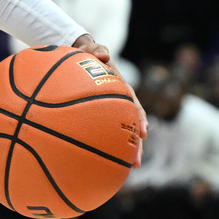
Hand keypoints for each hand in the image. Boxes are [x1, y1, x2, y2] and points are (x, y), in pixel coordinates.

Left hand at [72, 34, 148, 167]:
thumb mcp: (89, 48)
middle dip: (136, 145)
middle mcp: (116, 101)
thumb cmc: (84, 52)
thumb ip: (95, 48)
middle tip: (137, 162)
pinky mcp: (94, 115)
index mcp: (119, 87)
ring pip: (117, 132)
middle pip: (129, 125)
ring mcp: (106, 110)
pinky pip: (99, 131)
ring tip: (124, 170)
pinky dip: (101, 145)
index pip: (133, 104)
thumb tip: (103, 54)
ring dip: (122, 150)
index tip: (143, 133)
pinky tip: (95, 162)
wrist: (75, 54)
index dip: (139, 118)